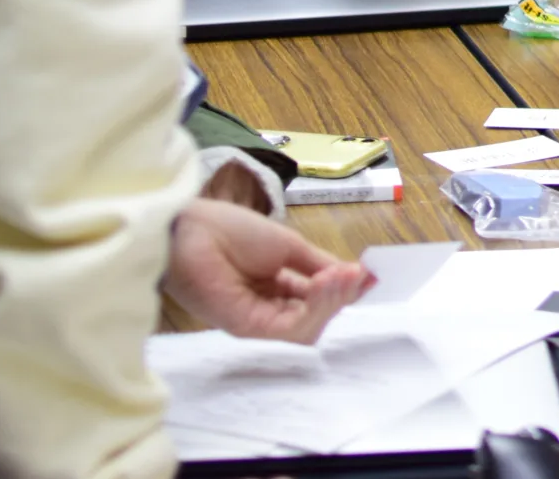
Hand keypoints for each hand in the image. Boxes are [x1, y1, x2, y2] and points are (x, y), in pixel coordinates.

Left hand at [164, 196, 373, 344]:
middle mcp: (270, 308)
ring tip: (340, 277)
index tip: (367, 275)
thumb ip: (320, 265)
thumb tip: (358, 275)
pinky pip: (292, 327)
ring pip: (310, 326)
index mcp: (278, 287)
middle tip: (355, 275)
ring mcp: (259, 320)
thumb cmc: (232, 230)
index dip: (344, 289)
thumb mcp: (289, 246)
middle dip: (341, 296)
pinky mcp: (249, 328)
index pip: (319, 299)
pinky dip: (314, 308)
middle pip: (318, 316)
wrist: (192, 229)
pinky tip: (322, 283)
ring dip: (331, 302)